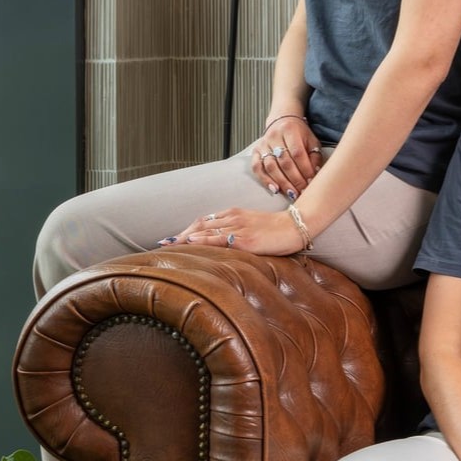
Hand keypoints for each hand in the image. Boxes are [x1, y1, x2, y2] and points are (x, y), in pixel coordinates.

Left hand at [162, 206, 305, 256]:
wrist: (297, 227)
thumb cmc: (278, 229)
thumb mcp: (254, 226)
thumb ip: (238, 231)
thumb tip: (225, 243)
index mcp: (234, 214)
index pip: (204, 221)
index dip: (187, 229)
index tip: (173, 238)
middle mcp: (232, 218)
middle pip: (199, 224)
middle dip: (181, 234)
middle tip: (163, 244)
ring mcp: (237, 227)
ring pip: (204, 230)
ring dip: (185, 238)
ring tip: (169, 246)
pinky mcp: (244, 239)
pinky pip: (218, 239)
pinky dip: (202, 240)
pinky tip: (190, 243)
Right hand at [248, 116, 322, 199]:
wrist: (282, 122)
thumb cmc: (300, 134)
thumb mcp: (311, 141)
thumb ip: (314, 157)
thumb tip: (314, 175)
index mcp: (290, 130)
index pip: (297, 153)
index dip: (304, 169)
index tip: (311, 182)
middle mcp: (274, 136)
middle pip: (284, 162)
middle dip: (295, 179)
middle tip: (302, 191)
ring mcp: (263, 144)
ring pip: (271, 166)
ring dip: (282, 182)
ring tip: (292, 193)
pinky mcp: (255, 152)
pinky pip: (257, 168)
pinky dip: (265, 180)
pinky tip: (275, 189)